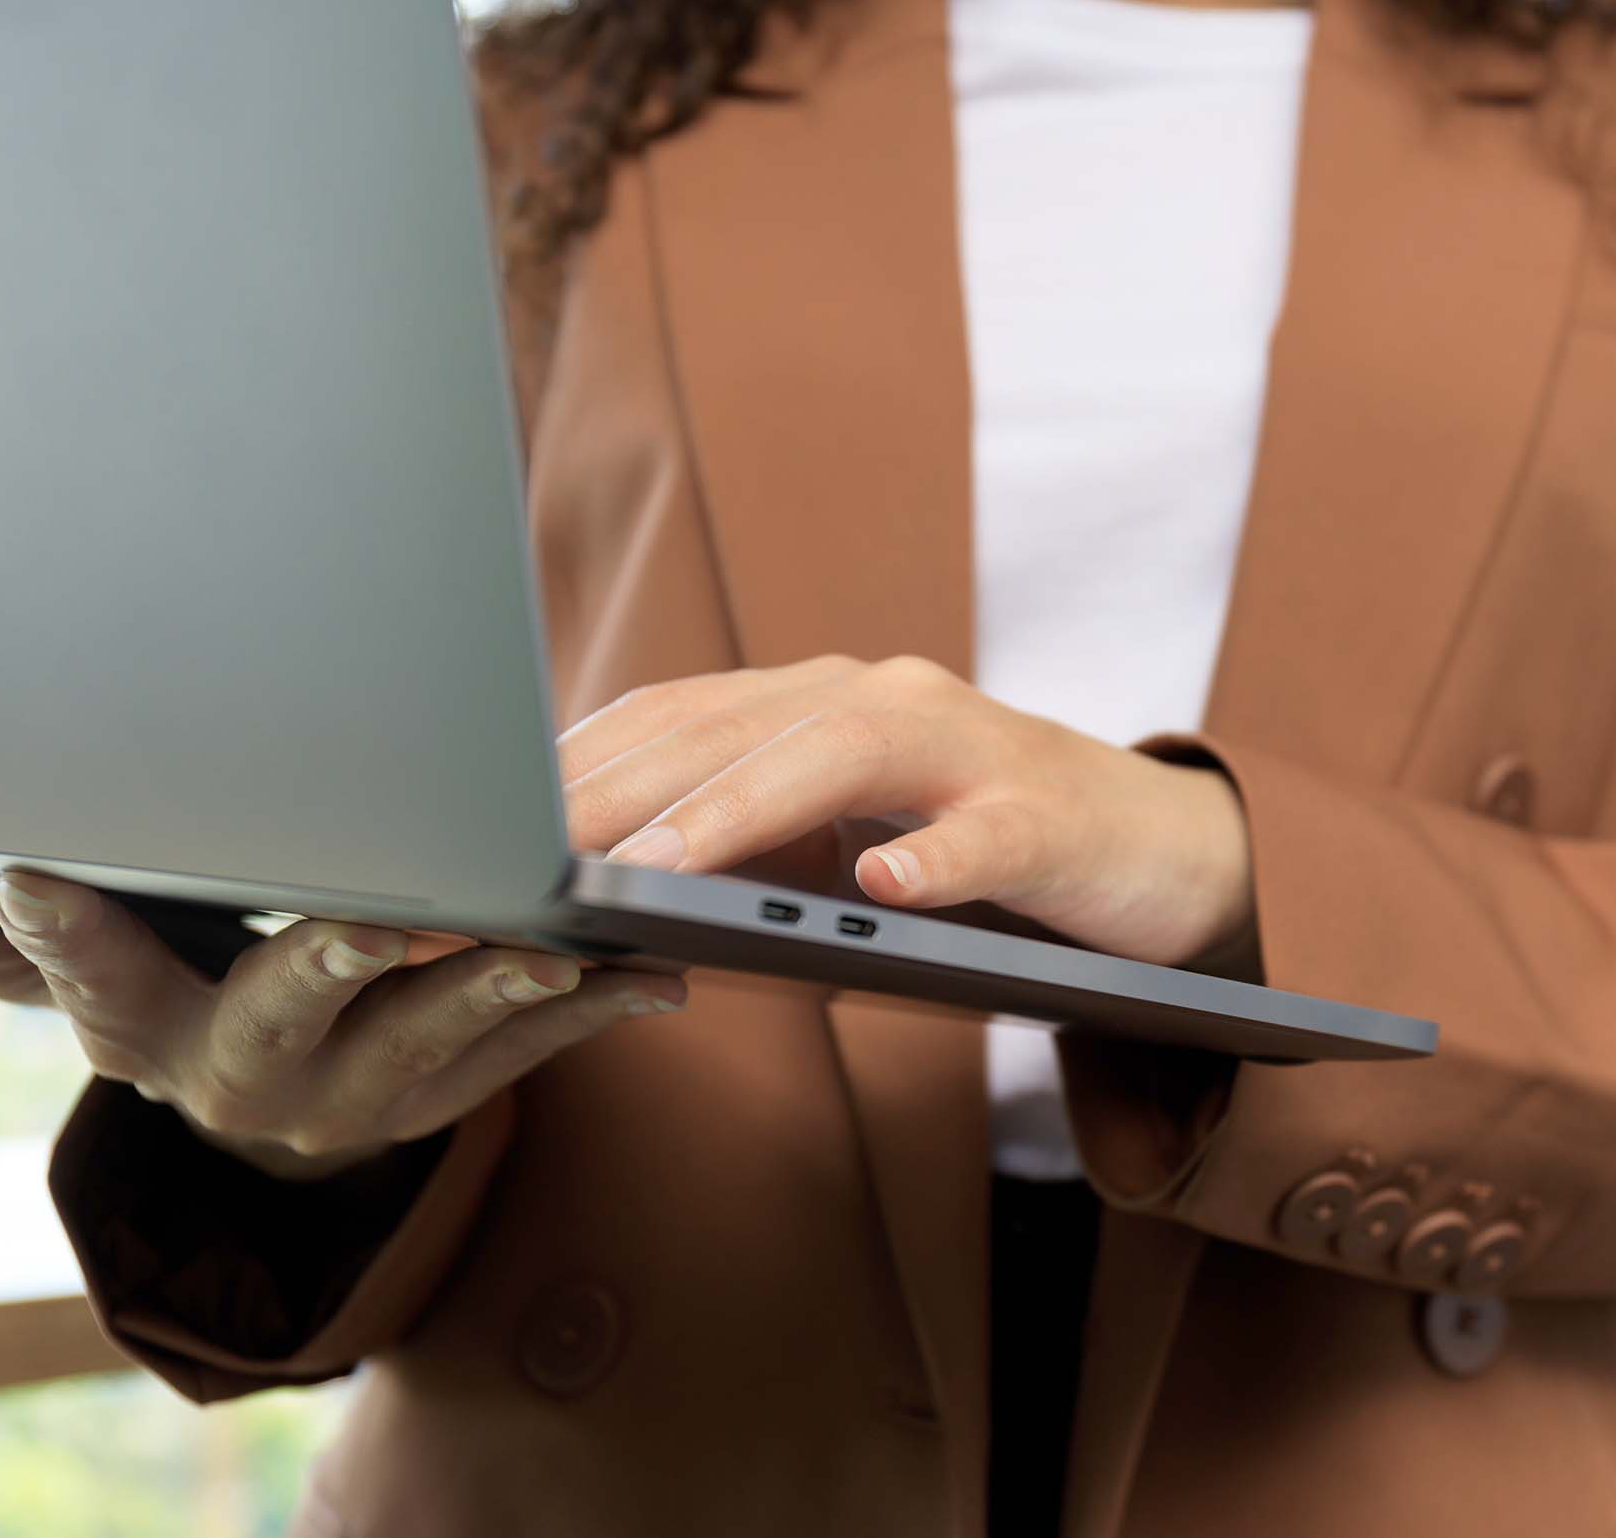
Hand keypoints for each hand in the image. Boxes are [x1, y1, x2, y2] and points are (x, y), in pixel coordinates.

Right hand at [0, 877, 684, 1180]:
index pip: (96, 978)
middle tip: (381, 923)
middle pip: (286, 1013)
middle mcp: (250, 1077)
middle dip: (335, 961)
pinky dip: (593, 1009)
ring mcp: (357, 1098)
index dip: (71, 934)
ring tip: (556, 948)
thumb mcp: (113, 971)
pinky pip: (527, 1055)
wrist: (269, 1111)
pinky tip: (653, 970)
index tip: (41, 876)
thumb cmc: (185, 993)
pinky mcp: (449, 1099)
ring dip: (496, 986)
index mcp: (151, 1033)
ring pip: (429, 1040)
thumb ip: (59, 934)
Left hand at [560, 655, 1253, 968]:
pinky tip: (890, 888)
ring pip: (841, 757)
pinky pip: (989, 832)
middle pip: (727, 729)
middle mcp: (880, 702)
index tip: (459, 843)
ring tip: (651, 873)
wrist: (1156, 850)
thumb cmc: (976, 849)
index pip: (664, 724)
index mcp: (811, 708)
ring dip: (739, 812)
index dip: (558, 780)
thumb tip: (585, 913)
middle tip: (507, 871)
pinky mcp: (1050, 814)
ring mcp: (971, 749)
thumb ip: (739, 856)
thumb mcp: (841, 850)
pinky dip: (938, 858)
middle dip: (606, 799)